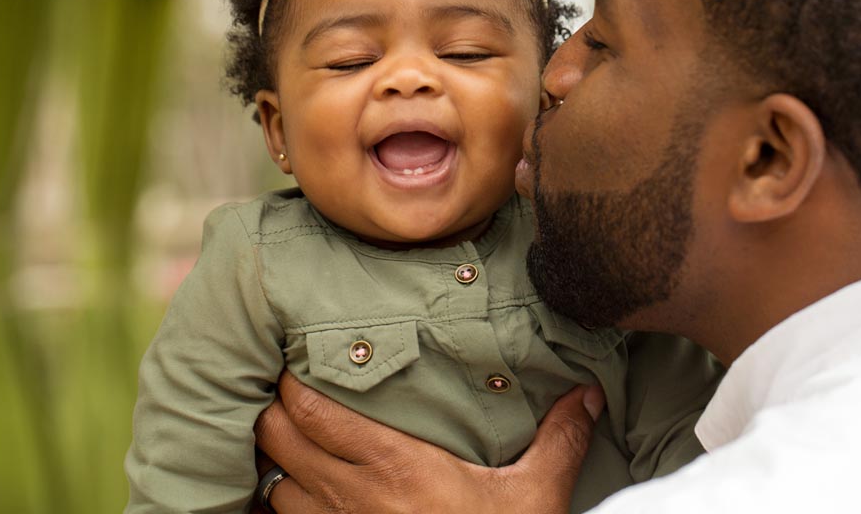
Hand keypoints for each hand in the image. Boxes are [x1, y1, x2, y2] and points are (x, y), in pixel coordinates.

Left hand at [254, 372, 603, 513]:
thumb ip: (559, 440)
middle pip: (277, 436)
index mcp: (396, 465)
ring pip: (273, 481)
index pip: (314, 411)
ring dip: (277, 458)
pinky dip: (283, 500)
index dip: (293, 382)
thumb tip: (587, 393)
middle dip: (274, 409)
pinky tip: (303, 490)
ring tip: (294, 438)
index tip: (299, 361)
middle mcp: (353, 496)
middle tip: (290, 390)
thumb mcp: (535, 495)